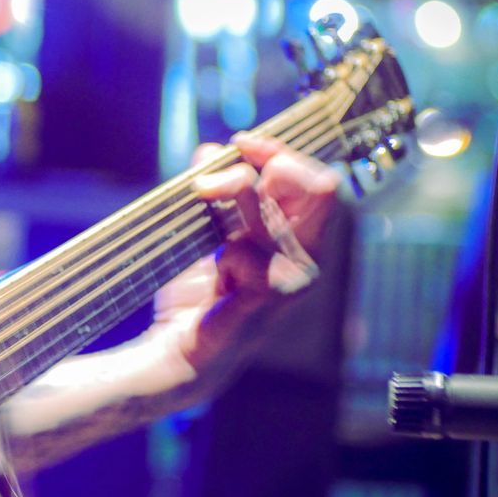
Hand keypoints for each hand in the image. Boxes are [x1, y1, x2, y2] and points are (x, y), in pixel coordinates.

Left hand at [152, 134, 340, 373]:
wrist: (179, 353)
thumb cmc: (196, 299)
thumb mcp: (208, 233)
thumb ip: (216, 192)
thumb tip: (210, 150)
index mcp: (301, 238)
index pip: (317, 179)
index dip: (280, 152)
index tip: (241, 143)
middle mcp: (308, 256)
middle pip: (319, 186)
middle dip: (265, 165)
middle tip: (215, 175)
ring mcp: (295, 277)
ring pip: (271, 208)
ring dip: (229, 203)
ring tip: (209, 228)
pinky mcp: (273, 294)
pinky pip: (246, 248)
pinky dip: (224, 252)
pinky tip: (221, 279)